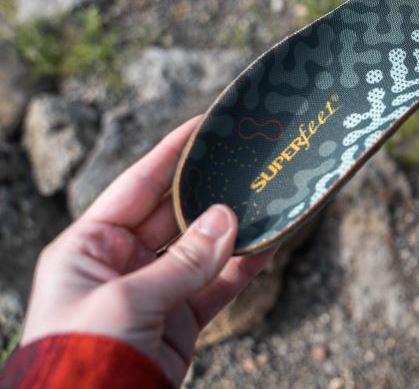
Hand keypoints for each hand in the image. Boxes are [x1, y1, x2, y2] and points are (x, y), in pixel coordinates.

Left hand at [20, 117, 277, 386]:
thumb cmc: (83, 357)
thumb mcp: (127, 300)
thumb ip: (182, 261)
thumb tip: (228, 218)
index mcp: (88, 247)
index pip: (137, 186)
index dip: (172, 155)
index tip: (206, 125)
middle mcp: (119, 265)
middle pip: (176, 215)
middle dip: (212, 192)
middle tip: (249, 162)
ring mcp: (152, 294)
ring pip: (203, 249)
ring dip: (235, 228)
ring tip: (270, 197)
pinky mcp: (179, 323)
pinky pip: (218, 284)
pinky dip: (245, 265)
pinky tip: (271, 241)